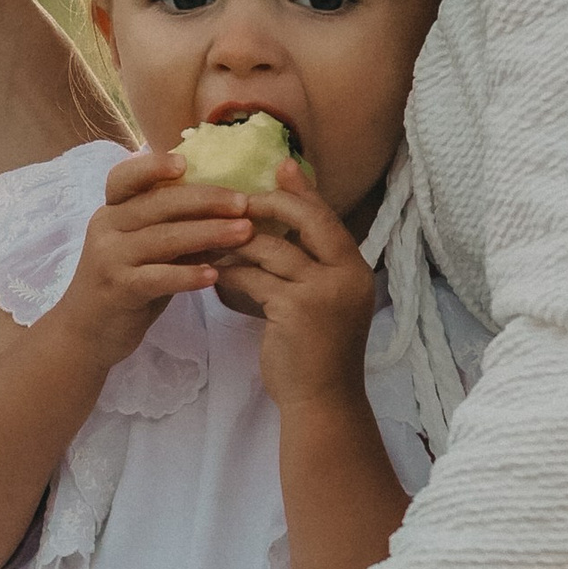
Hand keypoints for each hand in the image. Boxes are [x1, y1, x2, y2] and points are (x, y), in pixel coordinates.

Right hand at [52, 148, 254, 370]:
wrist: (87, 332)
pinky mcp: (118, 288)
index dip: (153, 166)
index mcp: (112, 210)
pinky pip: (158, 277)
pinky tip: (214, 276)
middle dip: (205, 200)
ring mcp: (109, 257)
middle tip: (244, 204)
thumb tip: (230, 213)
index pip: (125, 177)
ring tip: (244, 233)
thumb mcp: (147, 251)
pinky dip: (187, 275)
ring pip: (164, 238)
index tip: (186, 162)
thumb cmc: (125, 284)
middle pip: (157, 204)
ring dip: (209, 233)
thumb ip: (175, 229)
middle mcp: (106, 227)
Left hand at [217, 170, 381, 407]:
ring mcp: (322, 292)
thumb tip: (278, 233)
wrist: (321, 401)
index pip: (327, 217)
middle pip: (307, 219)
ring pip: (271, 248)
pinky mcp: (294, 309)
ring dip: (237, 241)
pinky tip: (212, 271)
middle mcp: (345, 275)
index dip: (303, 191)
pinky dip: (230, 271)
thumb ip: (311, 269)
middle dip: (269, 204)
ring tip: (212, 238)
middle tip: (237, 199)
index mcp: (355, 270)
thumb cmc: (316, 353)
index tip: (280, 167)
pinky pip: (253, 277)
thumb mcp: (323, 303)